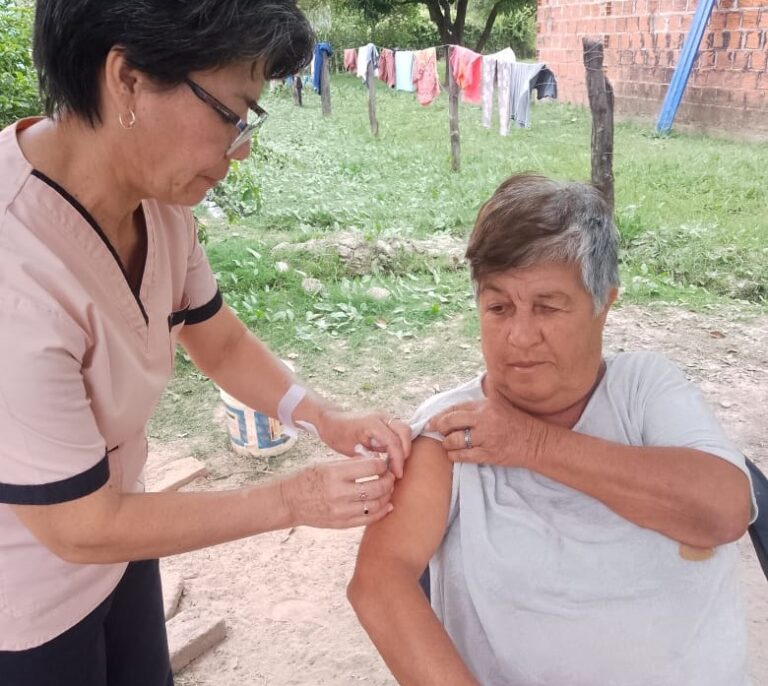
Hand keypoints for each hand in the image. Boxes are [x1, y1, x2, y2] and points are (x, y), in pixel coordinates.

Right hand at [281, 457, 395, 528]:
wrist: (289, 502)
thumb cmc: (308, 478)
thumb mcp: (326, 465)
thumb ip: (350, 464)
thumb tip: (374, 460)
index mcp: (334, 474)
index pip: (370, 467)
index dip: (382, 464)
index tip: (383, 463)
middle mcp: (339, 493)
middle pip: (377, 487)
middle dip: (389, 480)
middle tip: (390, 475)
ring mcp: (341, 511)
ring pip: (376, 504)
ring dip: (387, 495)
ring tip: (388, 488)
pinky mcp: (342, 524)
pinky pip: (369, 519)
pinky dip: (382, 511)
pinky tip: (387, 505)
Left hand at [317, 410, 412, 477]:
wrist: (331, 421)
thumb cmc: (337, 435)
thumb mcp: (351, 449)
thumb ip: (369, 456)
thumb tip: (385, 468)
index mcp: (372, 422)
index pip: (393, 442)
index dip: (398, 460)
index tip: (397, 475)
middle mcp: (381, 416)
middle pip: (405, 431)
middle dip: (405, 451)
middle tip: (397, 469)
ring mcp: (384, 416)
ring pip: (404, 430)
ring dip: (403, 447)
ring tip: (394, 464)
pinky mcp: (385, 420)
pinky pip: (398, 431)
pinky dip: (399, 443)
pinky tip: (391, 457)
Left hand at [426, 399, 547, 466]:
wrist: (535, 441)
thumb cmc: (517, 422)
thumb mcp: (500, 405)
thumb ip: (481, 403)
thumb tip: (459, 403)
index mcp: (485, 405)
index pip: (456, 408)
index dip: (440, 415)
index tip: (432, 420)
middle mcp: (484, 419)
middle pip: (451, 422)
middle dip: (439, 427)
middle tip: (435, 431)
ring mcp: (486, 438)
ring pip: (455, 440)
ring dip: (447, 443)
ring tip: (447, 443)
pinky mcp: (489, 454)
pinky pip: (464, 456)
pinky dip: (454, 455)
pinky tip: (453, 454)